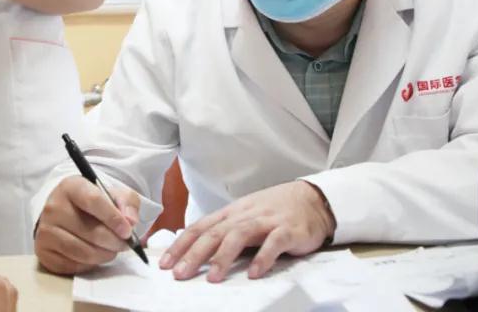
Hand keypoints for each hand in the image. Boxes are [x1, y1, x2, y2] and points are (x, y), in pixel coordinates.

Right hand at [34, 176, 141, 275]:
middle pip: (91, 231)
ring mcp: (45, 230)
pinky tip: (94, 254)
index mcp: (71, 187)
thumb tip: (130, 221)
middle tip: (125, 244)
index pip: (93, 201)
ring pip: (84, 252)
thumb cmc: (92, 204)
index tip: (127, 231)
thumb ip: (127, 203)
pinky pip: (74, 265)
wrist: (65, 212)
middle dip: (114, 241)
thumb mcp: (113, 194)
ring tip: (111, 250)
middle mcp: (53, 207)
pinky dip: (90, 264)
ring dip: (104, 255)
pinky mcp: (43, 251)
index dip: (113, 218)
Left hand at [159, 181, 335, 281]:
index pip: (200, 227)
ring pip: (239, 236)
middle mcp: (244, 215)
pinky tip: (254, 273)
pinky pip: (273, 243)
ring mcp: (266, 221)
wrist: (312, 199)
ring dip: (223, 257)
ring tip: (212, 278)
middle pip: (214, 233)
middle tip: (179, 274)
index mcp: (231, 213)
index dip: (181, 244)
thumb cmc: (274, 211)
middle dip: (194, 254)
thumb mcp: (245, 216)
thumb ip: (225, 231)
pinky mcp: (288, 230)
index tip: (165, 263)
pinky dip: (263, 258)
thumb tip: (195, 249)